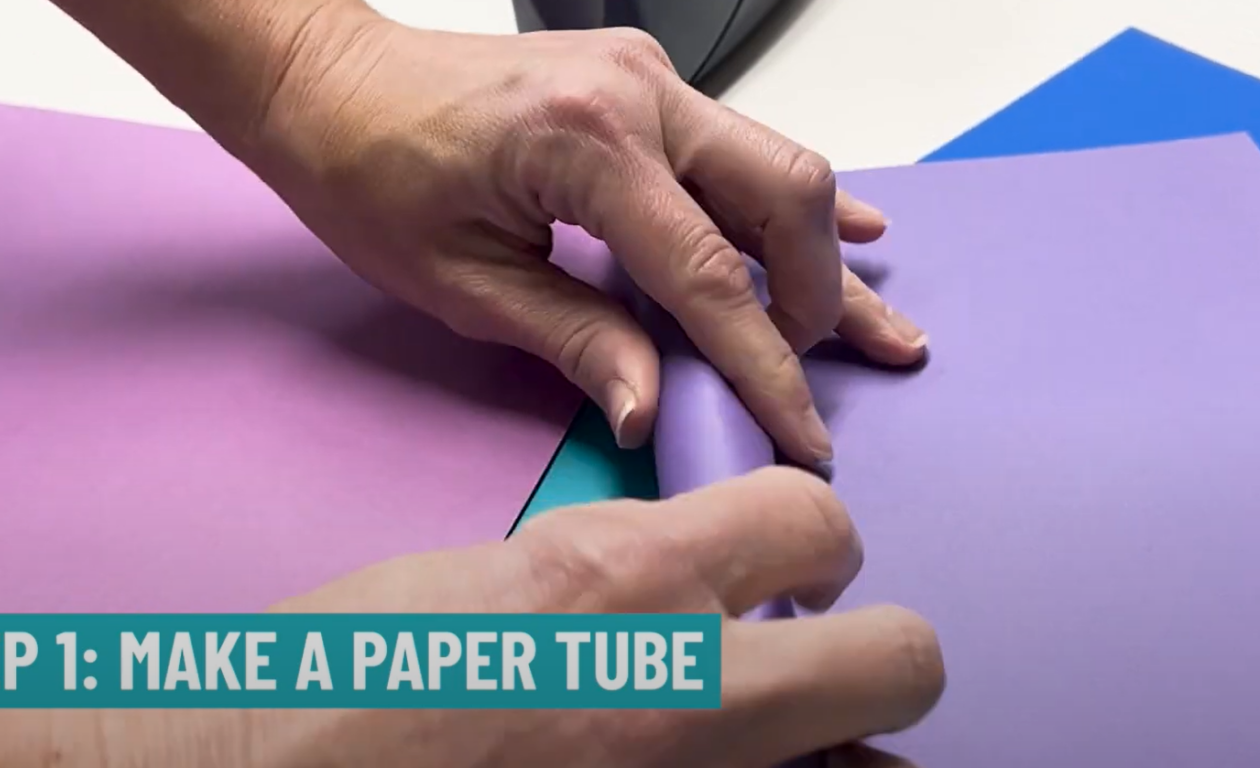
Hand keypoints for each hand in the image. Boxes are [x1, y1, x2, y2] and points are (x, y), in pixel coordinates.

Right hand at [156, 467, 943, 767]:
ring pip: (857, 766)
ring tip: (753, 731)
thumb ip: (632, 574)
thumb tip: (709, 588)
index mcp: (622, 579)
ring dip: (828, 743)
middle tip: (810, 659)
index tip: (784, 568)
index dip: (807, 539)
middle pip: (904, 660)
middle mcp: (680, 691)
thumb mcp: (508, 578)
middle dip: (876, 651)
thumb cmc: (355, 676)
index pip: (815, 517)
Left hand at [246, 10, 929, 466]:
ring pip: (777, 163)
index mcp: (586, 143)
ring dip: (820, 255)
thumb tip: (656, 410)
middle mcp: (639, 91)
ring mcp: (649, 74)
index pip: (709, 275)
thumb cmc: (366, 171)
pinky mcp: (645, 80)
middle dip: (817, 303)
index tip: (805, 439)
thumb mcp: (459, 283)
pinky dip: (789, 201)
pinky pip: (742, 143)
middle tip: (819, 387)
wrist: (327, 73)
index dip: (765, 368)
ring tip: (878, 332)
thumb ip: (575, 340)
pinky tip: (855, 234)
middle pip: (782, 198)